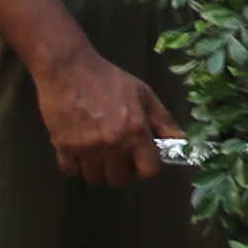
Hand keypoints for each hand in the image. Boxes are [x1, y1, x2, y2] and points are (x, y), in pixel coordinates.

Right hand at [40, 46, 179, 191]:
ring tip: (95, 148)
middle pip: (119, 179)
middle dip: (119, 168)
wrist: (67, 68)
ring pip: (95, 177)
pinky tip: (78, 146)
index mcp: (136, 131)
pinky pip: (71, 171)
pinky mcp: (64, 147)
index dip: (145, 168)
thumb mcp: (143, 94)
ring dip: (96, 168)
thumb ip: (164, 121)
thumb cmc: (107, 79)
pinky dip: (74, 164)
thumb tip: (183, 143)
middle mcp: (113, 144)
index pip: (149, 172)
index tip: (138, 159)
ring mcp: (87, 148)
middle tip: (114, 150)